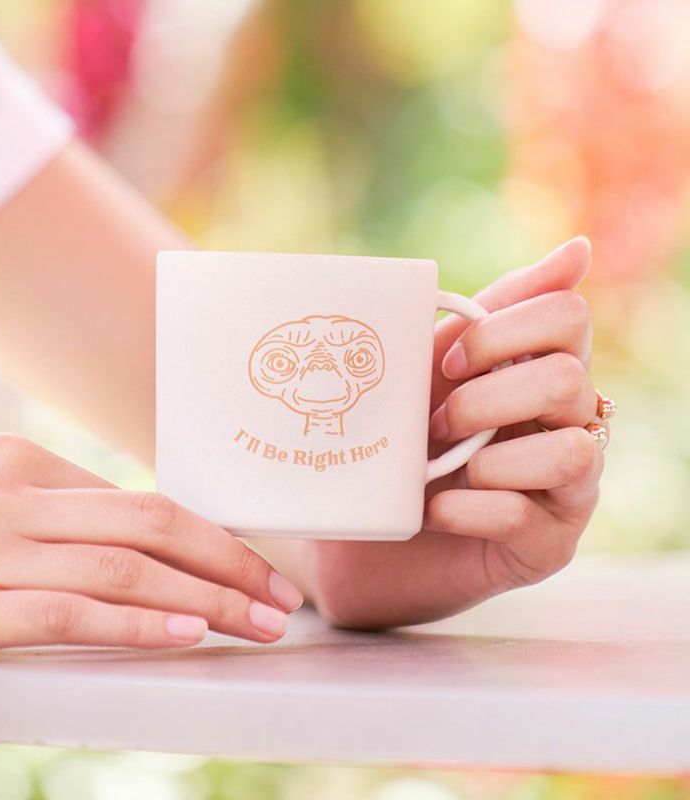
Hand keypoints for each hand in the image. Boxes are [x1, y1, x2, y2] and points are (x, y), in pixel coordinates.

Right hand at [0, 435, 302, 700]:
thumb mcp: (0, 525)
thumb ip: (72, 526)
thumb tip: (171, 552)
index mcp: (21, 461)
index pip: (141, 501)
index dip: (211, 537)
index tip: (257, 570)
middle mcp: (3, 492)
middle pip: (146, 522)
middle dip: (228, 562)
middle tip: (280, 599)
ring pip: (120, 567)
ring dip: (203, 599)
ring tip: (255, 625)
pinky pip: (69, 611)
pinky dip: (135, 624)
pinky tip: (185, 634)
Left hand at [308, 237, 603, 627]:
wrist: (365, 534)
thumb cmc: (403, 443)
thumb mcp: (431, 370)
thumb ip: (488, 314)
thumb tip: (580, 248)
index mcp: (543, 370)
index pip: (568, 316)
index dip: (502, 330)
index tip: (449, 360)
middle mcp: (571, 425)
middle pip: (566, 380)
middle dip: (483, 398)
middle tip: (435, 424)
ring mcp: (567, 489)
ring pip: (573, 451)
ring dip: (488, 456)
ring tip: (440, 469)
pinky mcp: (548, 546)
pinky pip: (528, 516)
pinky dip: (469, 507)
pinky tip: (433, 511)